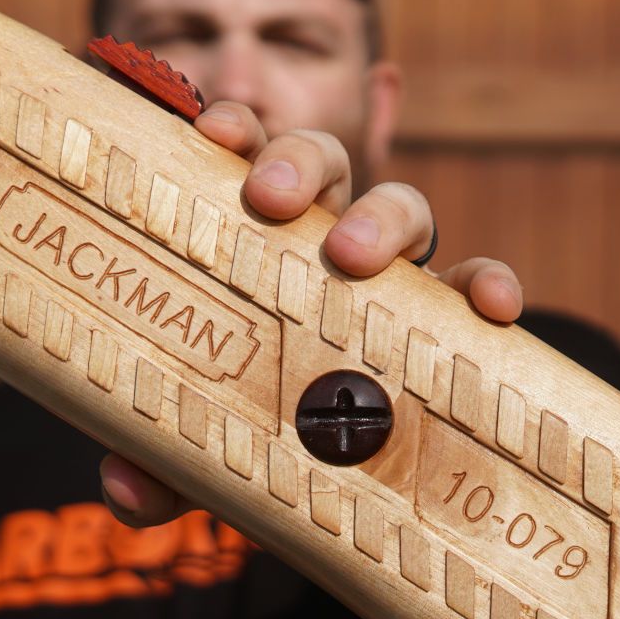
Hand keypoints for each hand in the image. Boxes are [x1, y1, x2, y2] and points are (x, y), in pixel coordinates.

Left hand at [99, 100, 522, 527]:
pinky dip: (488, 284)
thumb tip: (125, 486)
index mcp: (258, 241)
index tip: (213, 135)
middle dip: (300, 165)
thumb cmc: (249, 431)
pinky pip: (478, 286)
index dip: (238, 132)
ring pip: (405, 207)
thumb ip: (158, 459)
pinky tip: (494, 309)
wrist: (324, 480)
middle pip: (325, 166)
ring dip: (384, 218)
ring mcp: (393, 276)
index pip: (249, 162)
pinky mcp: (448, 319)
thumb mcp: (198, 445)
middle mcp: (325, 243)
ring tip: (356, 256)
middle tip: (269, 199)